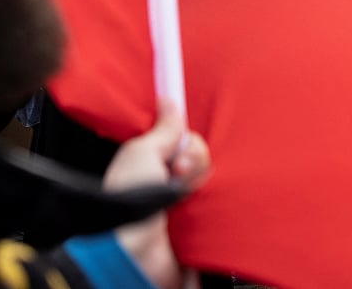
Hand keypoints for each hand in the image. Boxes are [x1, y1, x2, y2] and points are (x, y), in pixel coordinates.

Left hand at [104, 99, 210, 288]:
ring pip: (212, 177)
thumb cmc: (129, 202)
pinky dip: (214, 200)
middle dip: (193, 158)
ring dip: (198, 180)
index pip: (184, 141)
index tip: (184, 138)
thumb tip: (169, 100)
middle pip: (201, 156)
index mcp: (152, 165)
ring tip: (180, 194)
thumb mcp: (142, 152)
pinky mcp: (200, 225)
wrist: (135, 250)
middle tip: (174, 170)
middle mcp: (168, 184)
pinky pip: (222, 201)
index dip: (186, 141)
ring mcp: (184, 205)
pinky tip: (196, 206)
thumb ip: (162, 129)